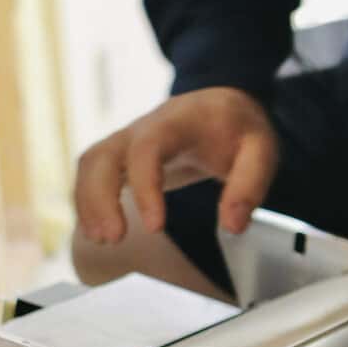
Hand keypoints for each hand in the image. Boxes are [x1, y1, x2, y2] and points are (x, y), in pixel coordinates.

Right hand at [73, 87, 279, 247]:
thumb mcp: (260, 151)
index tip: (155, 226)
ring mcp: (126, 139)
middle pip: (104, 156)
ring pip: (90, 165)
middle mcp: (142, 128)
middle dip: (101, 199)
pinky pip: (90, 174)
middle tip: (115, 239)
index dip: (145, 186)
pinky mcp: (119, 155)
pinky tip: (97, 232)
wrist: (220, 106)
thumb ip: (249, 186)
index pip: (148, 148)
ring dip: (89, 204)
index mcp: (177, 122)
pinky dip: (87, 203)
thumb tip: (232, 226)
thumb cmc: (236, 128)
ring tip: (103, 240)